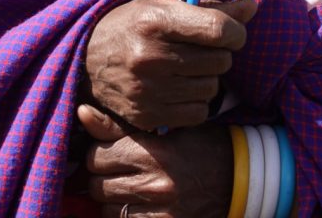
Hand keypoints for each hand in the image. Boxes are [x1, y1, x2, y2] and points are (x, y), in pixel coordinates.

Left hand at [78, 103, 232, 217]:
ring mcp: (160, 213)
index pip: (98, 156)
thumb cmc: (198, 145)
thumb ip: (118, 126)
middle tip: (112, 168)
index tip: (105, 148)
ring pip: (107, 210)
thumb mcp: (162, 128)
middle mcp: (154, 185)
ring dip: (109, 199)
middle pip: (97, 185)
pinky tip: (135, 203)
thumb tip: (82, 113)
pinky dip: (124, 215)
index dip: (96, 152)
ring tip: (124, 185)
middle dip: (99, 176)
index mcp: (152, 153)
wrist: (239, 178)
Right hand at [83, 0, 256, 130]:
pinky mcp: (148, 116)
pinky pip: (198, 112)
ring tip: (187, 66)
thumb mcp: (163, 5)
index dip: (235, 31)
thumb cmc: (131, 24)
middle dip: (218, 53)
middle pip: (220, 61)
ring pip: (212, 88)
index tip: (230, 31)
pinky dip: (195, 100)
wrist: (85, 58)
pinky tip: (178, 86)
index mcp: (155, 21)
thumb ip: (210, 7)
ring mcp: (149, 90)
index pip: (219, 30)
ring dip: (207, 78)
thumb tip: (253, 5)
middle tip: (201, 48)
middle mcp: (151, 57)